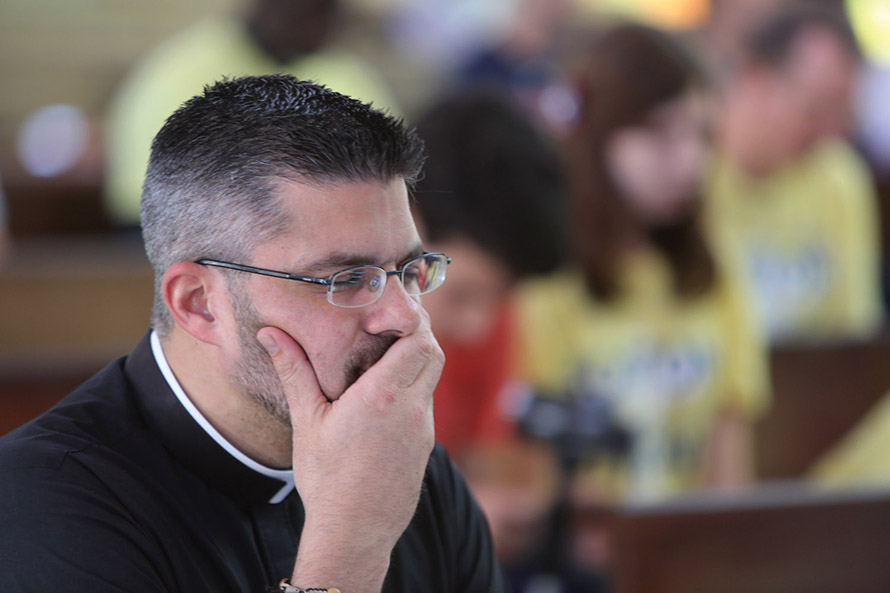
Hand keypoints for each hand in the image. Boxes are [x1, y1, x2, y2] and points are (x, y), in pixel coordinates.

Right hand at [257, 310, 442, 591]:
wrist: (355, 532)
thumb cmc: (327, 479)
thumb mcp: (307, 421)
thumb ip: (294, 372)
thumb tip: (270, 334)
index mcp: (383, 396)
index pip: (419, 340)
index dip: (410, 320)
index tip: (385, 315)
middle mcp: (411, 408)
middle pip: (432, 353)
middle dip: (416, 334)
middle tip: (387, 329)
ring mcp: (423, 429)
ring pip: (430, 379)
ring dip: (412, 363)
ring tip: (378, 363)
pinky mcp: (424, 446)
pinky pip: (424, 405)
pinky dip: (411, 391)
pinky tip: (381, 400)